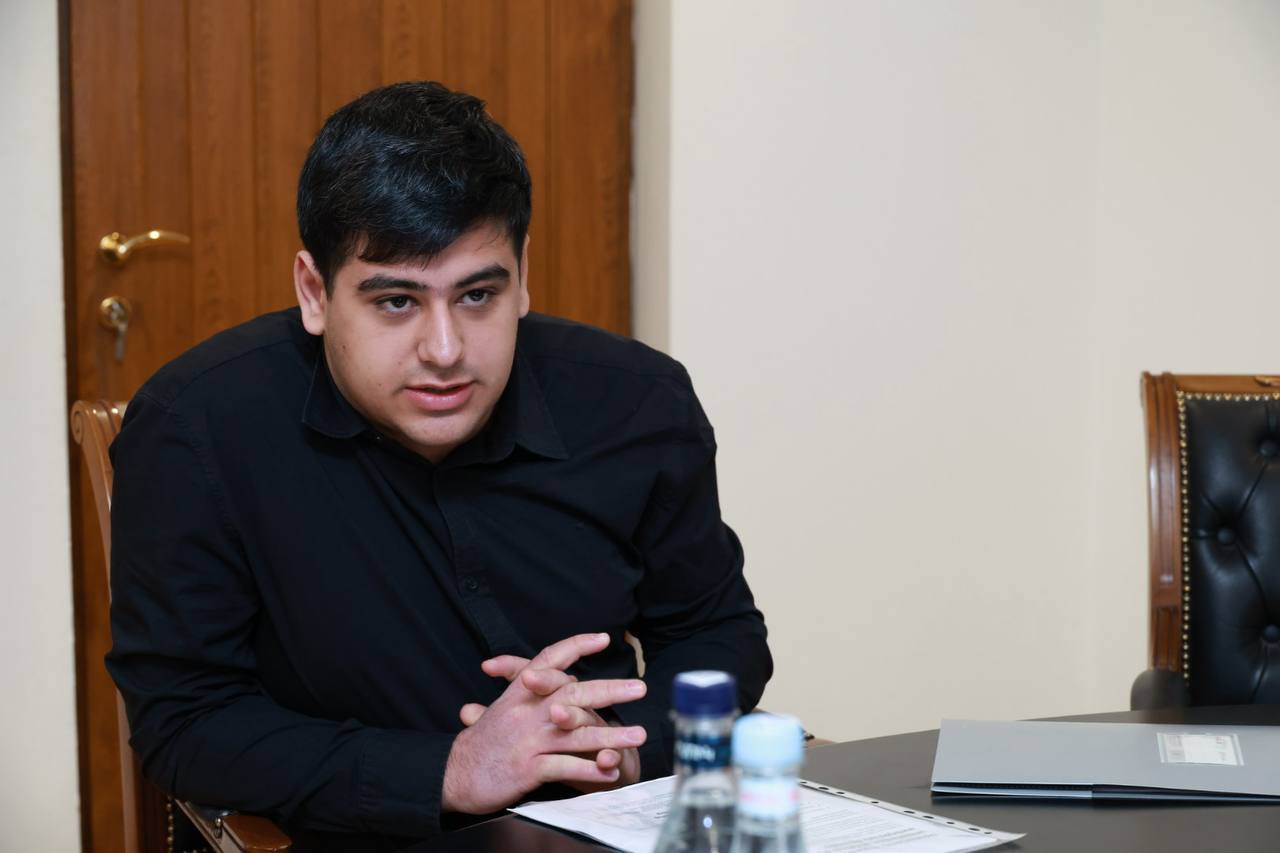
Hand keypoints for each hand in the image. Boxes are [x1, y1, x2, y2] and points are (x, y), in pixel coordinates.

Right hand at [442, 633, 647, 813]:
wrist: (453, 774)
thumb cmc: (480, 742)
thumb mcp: (498, 709)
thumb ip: (519, 691)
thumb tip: (536, 674)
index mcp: (519, 694)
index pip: (549, 660)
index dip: (576, 646)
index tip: (603, 638)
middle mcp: (525, 712)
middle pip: (573, 693)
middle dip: (610, 690)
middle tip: (640, 688)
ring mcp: (527, 740)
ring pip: (576, 734)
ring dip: (611, 735)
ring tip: (638, 735)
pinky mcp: (527, 768)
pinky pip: (564, 767)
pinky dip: (589, 770)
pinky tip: (610, 772)